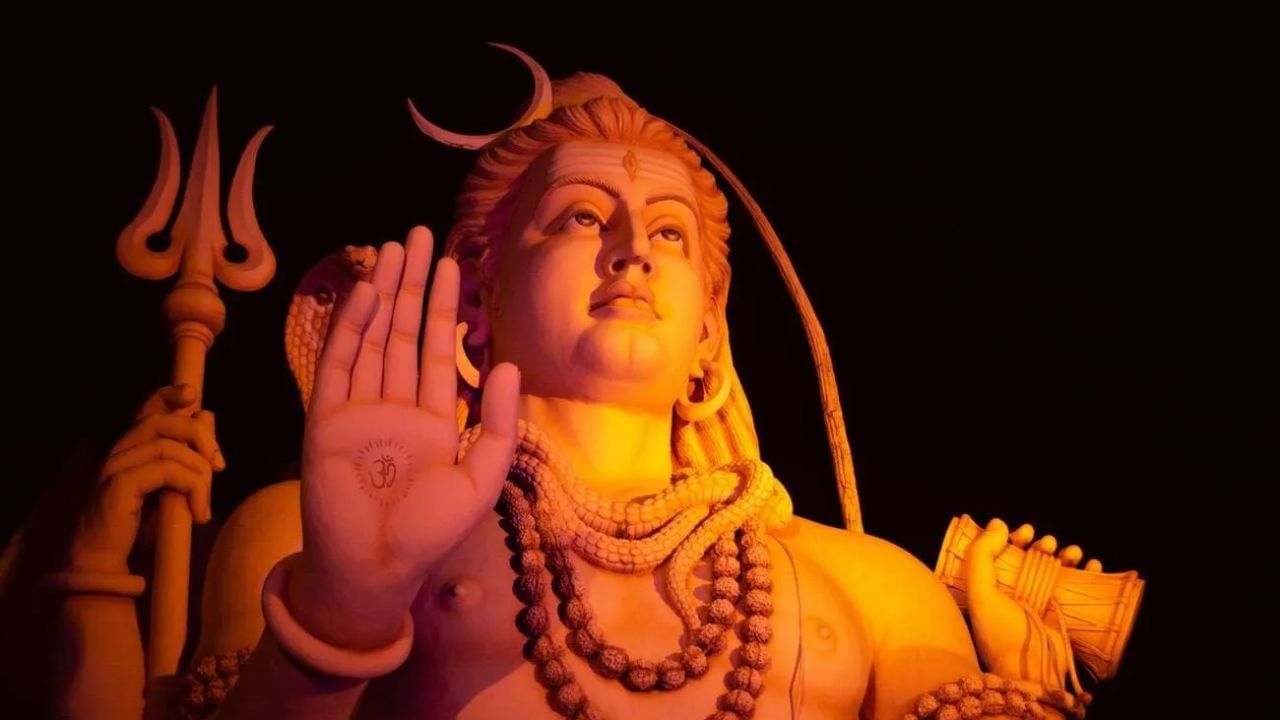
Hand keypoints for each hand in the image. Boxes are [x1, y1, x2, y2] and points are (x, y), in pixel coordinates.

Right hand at [70, 383, 221, 573]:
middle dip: (200, 436)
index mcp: (130, 450)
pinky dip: (191, 488)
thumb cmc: (136, 530)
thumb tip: (209, 429)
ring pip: (169, 446)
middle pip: (163, 420)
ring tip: (204, 506)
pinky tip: (198, 513)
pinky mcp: (118, 484)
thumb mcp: (169, 492)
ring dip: (199, 473)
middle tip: (219, 465)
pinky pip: (165, 470)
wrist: (102, 563)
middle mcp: (119, 452)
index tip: (194, 396)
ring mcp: (115, 467)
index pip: (147, 409)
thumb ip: (185, 463)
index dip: (169, 395)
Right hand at [289, 226, 519, 648]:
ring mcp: (358, 409)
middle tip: (419, 235)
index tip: (451, 264)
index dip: (444, 308)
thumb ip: (496, 422)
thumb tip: (508, 365)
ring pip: (373, 338)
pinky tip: (367, 291)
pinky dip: (352, 327)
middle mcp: (394, 406)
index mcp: (432, 419)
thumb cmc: (429, 532)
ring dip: (383, 293)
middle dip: (413, 284)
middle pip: (404, 331)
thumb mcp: (480, 477)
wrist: (375, 566)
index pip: (438, 350)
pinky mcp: (326, 419)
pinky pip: (340, 364)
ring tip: (394, 249)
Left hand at [965, 518, 1103, 690]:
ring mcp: (1041, 605)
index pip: (1003, 554)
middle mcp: (1015, 595)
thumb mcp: (982, 593)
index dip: (1014, 538)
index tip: (1025, 533)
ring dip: (1067, 554)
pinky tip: (1093, 566)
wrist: (1032, 673)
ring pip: (1057, 570)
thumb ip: (981, 555)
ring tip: (1073, 553)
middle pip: (1032, 558)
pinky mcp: (1064, 616)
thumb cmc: (1003, 635)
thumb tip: (1000, 524)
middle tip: (1048, 544)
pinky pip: (1079, 589)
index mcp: (992, 588)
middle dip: (1043, 544)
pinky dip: (1089, 574)